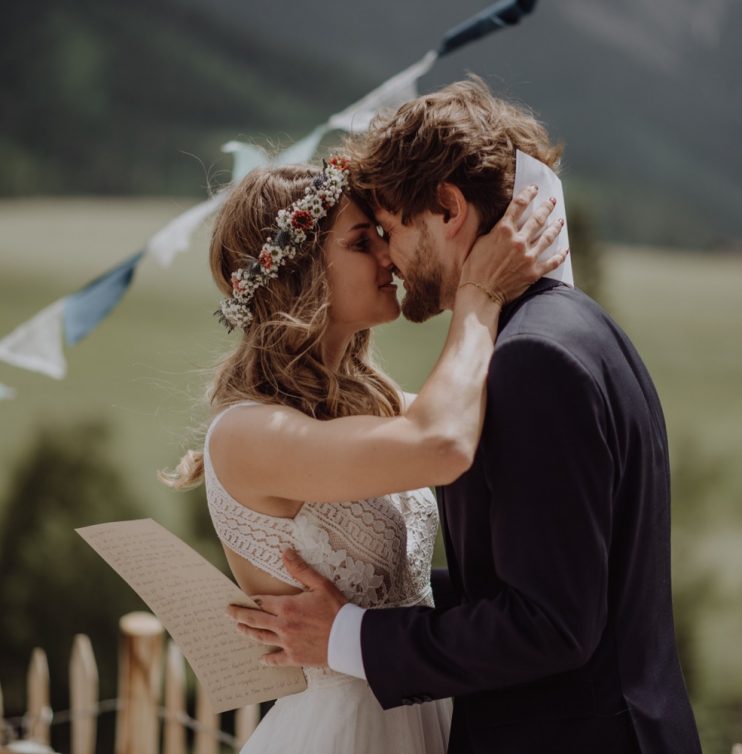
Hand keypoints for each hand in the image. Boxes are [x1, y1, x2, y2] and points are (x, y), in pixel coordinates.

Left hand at [227, 549, 347, 667]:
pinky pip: (277, 659)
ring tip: (238, 629)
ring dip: (248, 632)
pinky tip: (261, 659)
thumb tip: (285, 552)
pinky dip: (268, 659)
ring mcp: (287, 643)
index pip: (262, 602)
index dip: (251, 600)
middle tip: (228, 612)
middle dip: (239, 615)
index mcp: (288, 607)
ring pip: (262, 638)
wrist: (349, 637)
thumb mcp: (321, 584)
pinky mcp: (295, 657)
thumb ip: (300, 569)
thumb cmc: (337, 609)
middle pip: (255, 620)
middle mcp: (283, 625)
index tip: (241, 598)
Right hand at [460, 185, 567, 303]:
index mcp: (503, 230)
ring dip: (556, 227)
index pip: (519, 204)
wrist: (480, 293)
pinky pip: (552, 261)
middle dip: (546, 207)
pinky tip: (565, 250)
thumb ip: (493, 231)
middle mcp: (518, 240)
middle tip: (551, 202)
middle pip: (538, 218)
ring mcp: (528, 256)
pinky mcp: (534, 272)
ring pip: (548, 237)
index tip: (534, 189)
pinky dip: (560, 255)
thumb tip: (502, 223)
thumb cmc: (474, 268)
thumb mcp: (479, 243)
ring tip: (560, 221)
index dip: (528, 194)